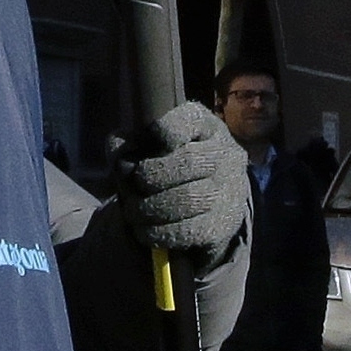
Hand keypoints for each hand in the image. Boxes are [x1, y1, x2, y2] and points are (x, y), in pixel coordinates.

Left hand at [114, 102, 247, 270]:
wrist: (206, 200)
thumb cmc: (167, 163)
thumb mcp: (148, 144)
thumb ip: (127, 143)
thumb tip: (120, 155)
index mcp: (204, 126)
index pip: (190, 120)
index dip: (166, 128)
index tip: (152, 135)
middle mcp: (224, 155)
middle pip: (187, 162)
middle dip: (150, 175)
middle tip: (135, 183)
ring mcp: (229, 191)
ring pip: (186, 199)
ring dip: (148, 207)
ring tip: (132, 210)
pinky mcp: (224, 224)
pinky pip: (187, 230)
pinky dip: (157, 231)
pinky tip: (145, 228)